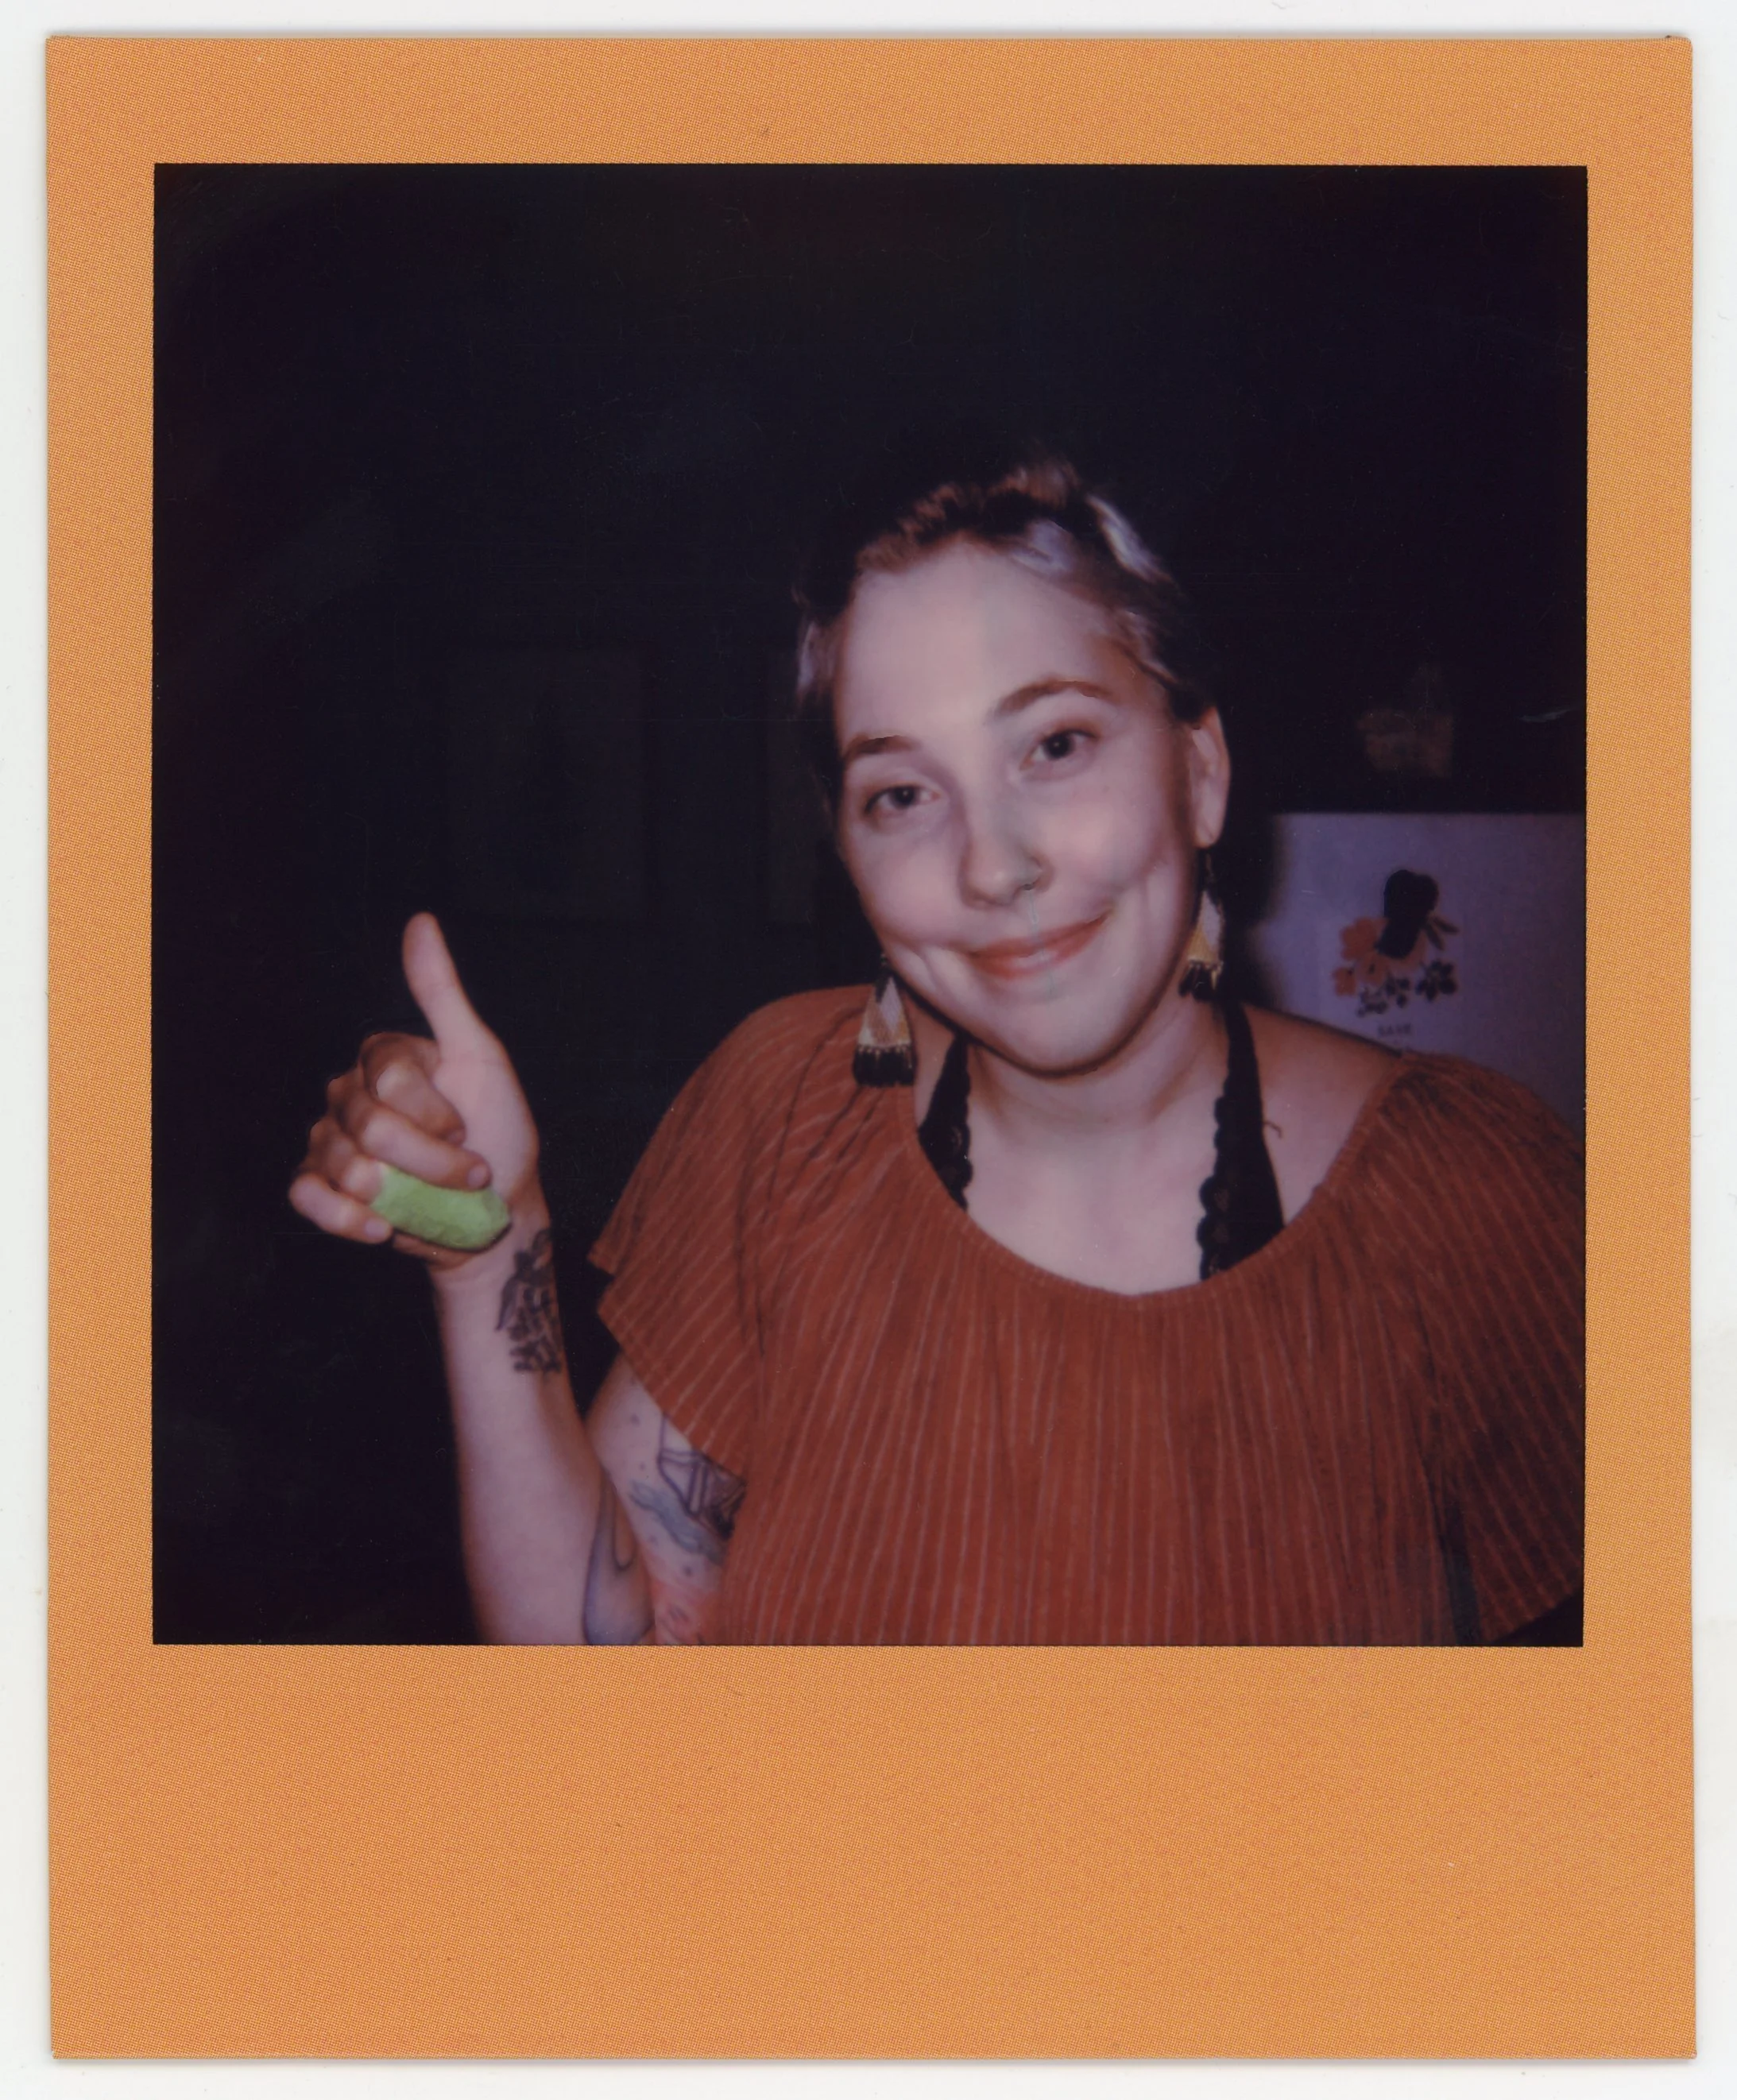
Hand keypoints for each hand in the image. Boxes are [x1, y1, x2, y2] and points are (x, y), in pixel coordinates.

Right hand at [289, 914, 542, 1265]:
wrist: (497, 1210)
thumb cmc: (498, 1131)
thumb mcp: (481, 1057)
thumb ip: (442, 994)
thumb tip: (420, 921)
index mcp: (384, 1058)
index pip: (388, 1077)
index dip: (433, 1112)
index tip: (467, 1128)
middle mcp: (349, 1094)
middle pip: (367, 1125)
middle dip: (428, 1160)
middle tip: (467, 1173)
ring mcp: (330, 1141)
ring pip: (339, 1162)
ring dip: (400, 1193)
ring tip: (432, 1199)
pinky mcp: (322, 1188)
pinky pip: (306, 1195)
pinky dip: (343, 1216)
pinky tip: (380, 1227)